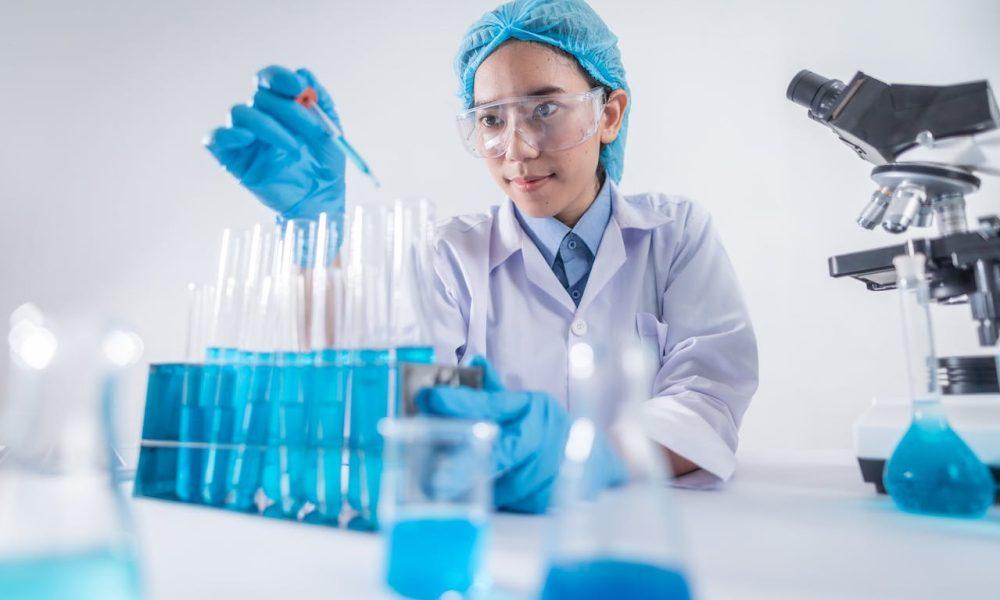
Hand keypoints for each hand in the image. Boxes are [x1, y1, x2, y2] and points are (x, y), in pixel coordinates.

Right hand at [205, 65, 345, 224]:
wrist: (320, 198)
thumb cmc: (324, 164)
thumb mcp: (330, 130)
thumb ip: (320, 101)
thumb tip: (303, 73)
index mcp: (280, 106)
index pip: (269, 79)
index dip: (279, 78)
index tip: (298, 88)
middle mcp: (260, 117)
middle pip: (259, 96)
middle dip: (287, 109)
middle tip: (311, 128)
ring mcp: (244, 137)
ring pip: (239, 112)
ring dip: (268, 125)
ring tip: (293, 146)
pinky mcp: (232, 159)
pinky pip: (215, 138)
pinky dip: (228, 134)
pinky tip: (248, 139)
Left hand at [416, 356, 625, 513]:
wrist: (594, 462)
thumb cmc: (548, 430)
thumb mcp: (526, 405)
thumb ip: (495, 391)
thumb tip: (473, 361)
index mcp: (530, 408)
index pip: (490, 404)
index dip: (457, 402)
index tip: (425, 398)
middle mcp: (540, 437)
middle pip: (498, 452)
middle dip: (462, 466)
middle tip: (432, 479)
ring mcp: (547, 470)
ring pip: (501, 484)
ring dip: (473, 488)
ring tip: (448, 489)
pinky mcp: (549, 499)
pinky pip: (509, 503)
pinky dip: (491, 501)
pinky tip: (479, 500)